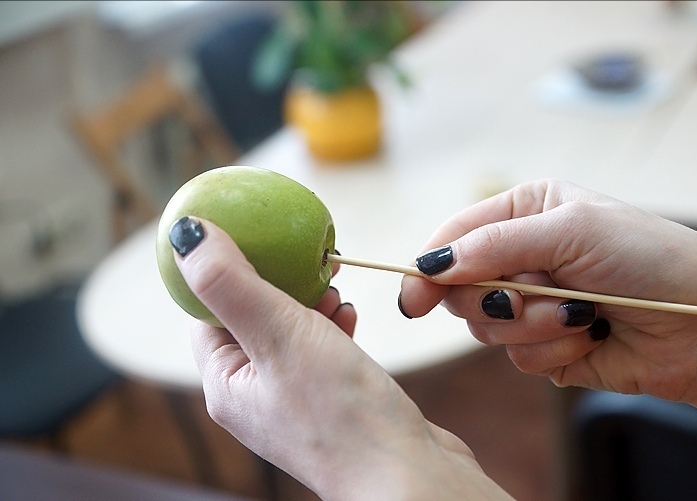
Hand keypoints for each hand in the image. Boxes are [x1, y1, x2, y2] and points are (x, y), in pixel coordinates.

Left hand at [172, 218, 512, 499]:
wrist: (406, 475)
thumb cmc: (339, 412)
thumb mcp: (277, 333)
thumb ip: (230, 283)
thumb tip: (186, 234)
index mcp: (226, 385)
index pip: (205, 314)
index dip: (223, 271)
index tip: (254, 238)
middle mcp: (254, 397)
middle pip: (250, 319)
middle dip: (276, 282)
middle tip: (304, 257)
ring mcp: (294, 403)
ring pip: (289, 334)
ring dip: (308, 303)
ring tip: (335, 287)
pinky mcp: (331, 404)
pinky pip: (321, 352)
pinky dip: (332, 327)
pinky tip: (352, 316)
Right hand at [399, 180, 696, 409]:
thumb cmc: (649, 258)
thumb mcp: (570, 230)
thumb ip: (494, 245)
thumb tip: (432, 265)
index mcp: (525, 214)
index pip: (456, 237)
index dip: (431, 267)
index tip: (415, 298)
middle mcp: (523, 258)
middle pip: (461, 289)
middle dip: (498, 297)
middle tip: (527, 295)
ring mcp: (534, 304)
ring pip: (487, 326)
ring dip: (535, 324)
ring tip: (581, 312)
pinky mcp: (546, 347)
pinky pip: (519, 357)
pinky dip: (554, 349)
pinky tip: (591, 335)